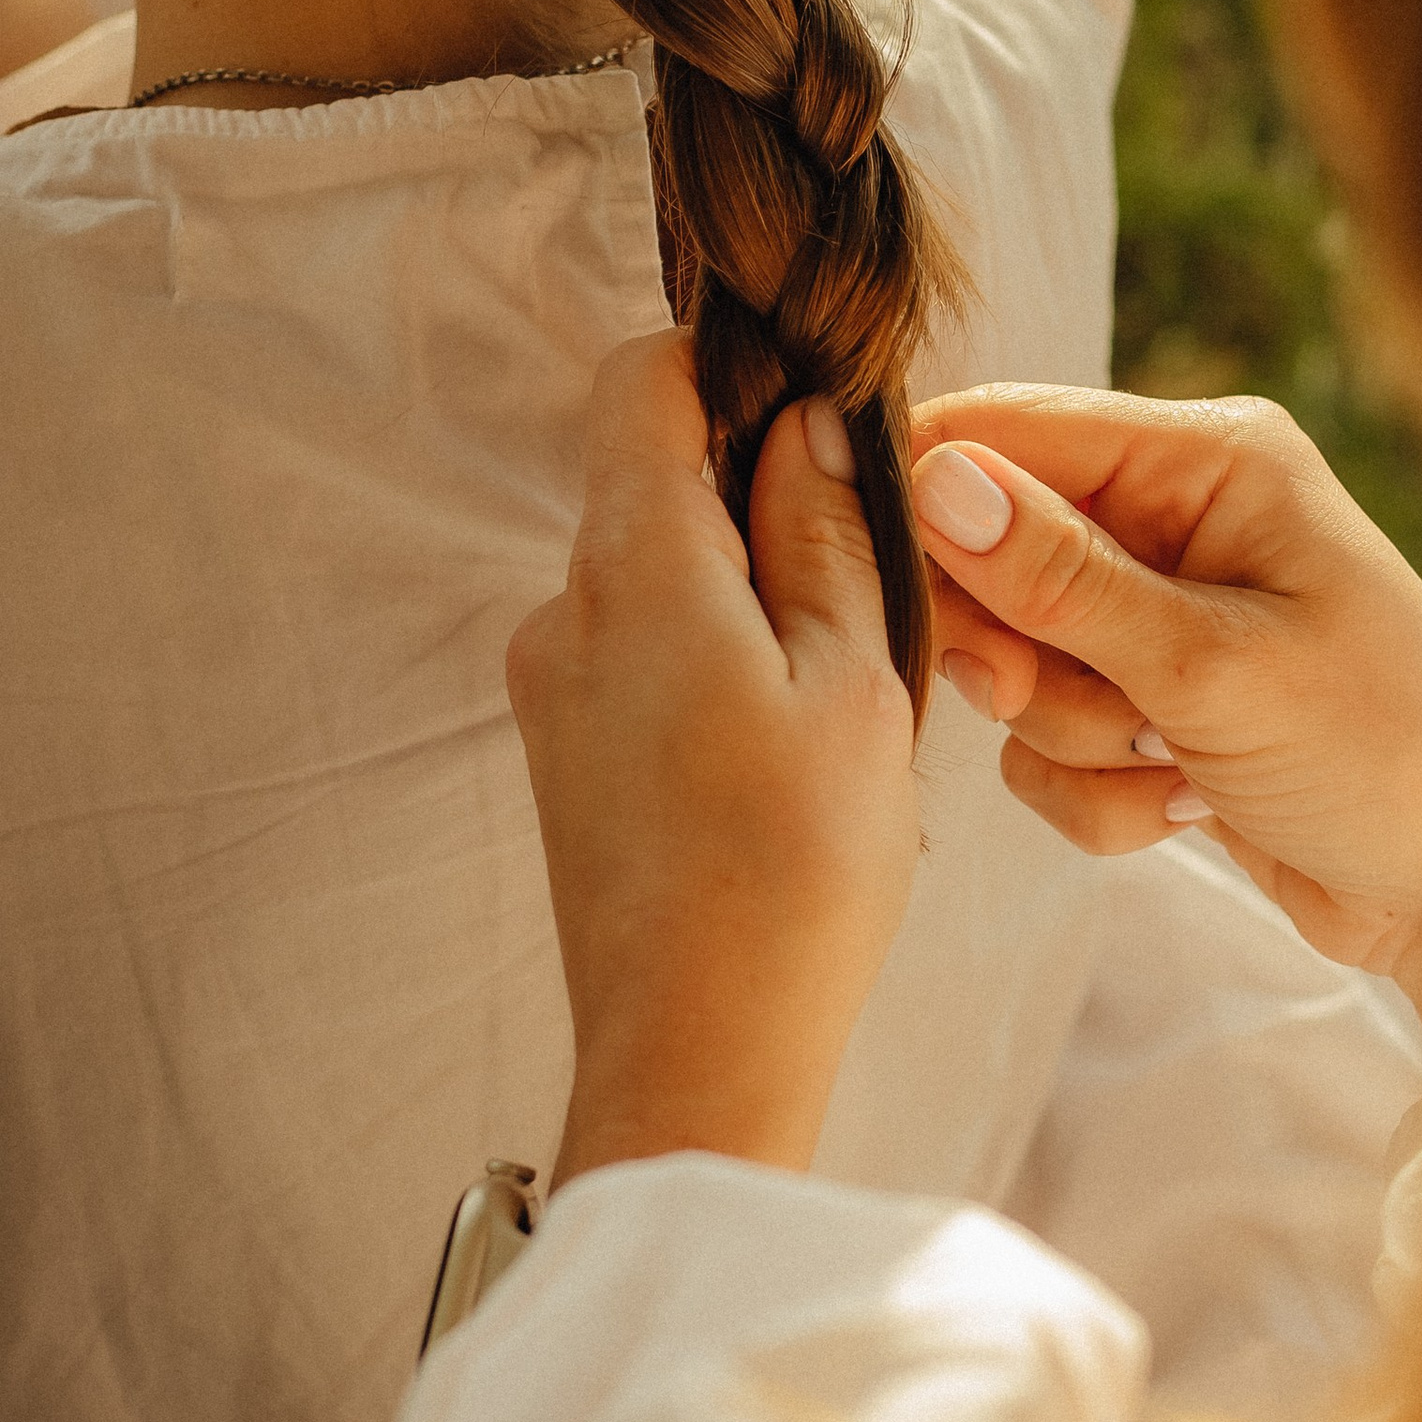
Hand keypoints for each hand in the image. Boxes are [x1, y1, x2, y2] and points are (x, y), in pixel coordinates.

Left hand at [507, 332, 918, 1183]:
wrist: (697, 1056)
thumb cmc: (796, 873)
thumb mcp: (855, 678)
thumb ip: (826, 531)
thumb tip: (806, 421)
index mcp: (635, 568)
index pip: (640, 382)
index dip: (730, 365)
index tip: (817, 405)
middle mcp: (565, 612)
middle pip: (655, 483)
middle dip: (761, 498)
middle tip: (868, 582)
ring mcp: (552, 689)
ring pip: (659, 578)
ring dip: (748, 596)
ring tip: (839, 695)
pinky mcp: (565, 757)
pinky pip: (642, 656)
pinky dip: (717, 665)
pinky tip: (789, 751)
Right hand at [909, 386, 1421, 1036]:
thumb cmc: (1384, 753)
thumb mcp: (1216, 665)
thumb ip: (1064, 581)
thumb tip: (934, 479)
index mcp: (1209, 459)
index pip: (1009, 428)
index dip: (932, 499)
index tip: (904, 592)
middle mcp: (1180, 520)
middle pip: (991, 555)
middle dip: (1023, 653)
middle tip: (1082, 700)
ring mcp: (1166, 619)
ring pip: (1018, 666)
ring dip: (1076, 737)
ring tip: (1177, 764)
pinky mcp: (1157, 709)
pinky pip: (1052, 745)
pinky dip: (1101, 795)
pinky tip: (1187, 810)